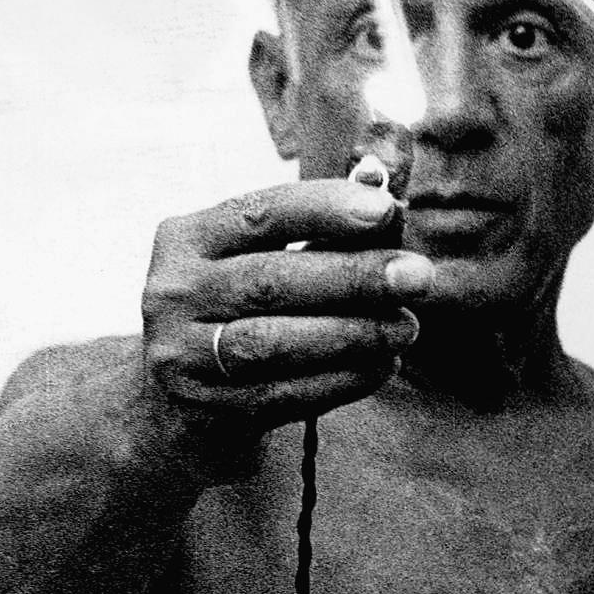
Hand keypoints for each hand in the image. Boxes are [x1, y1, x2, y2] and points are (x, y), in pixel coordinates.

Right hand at [141, 179, 431, 430]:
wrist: (179, 400)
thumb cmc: (244, 307)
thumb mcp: (264, 255)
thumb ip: (323, 224)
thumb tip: (384, 184)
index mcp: (188, 239)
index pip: (260, 214)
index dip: (324, 209)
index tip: (386, 210)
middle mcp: (174, 293)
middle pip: (272, 281)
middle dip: (355, 276)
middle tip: (419, 276)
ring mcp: (183, 356)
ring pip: (276, 343)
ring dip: (355, 334)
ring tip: (406, 328)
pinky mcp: (207, 410)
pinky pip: (285, 394)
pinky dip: (343, 378)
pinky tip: (382, 364)